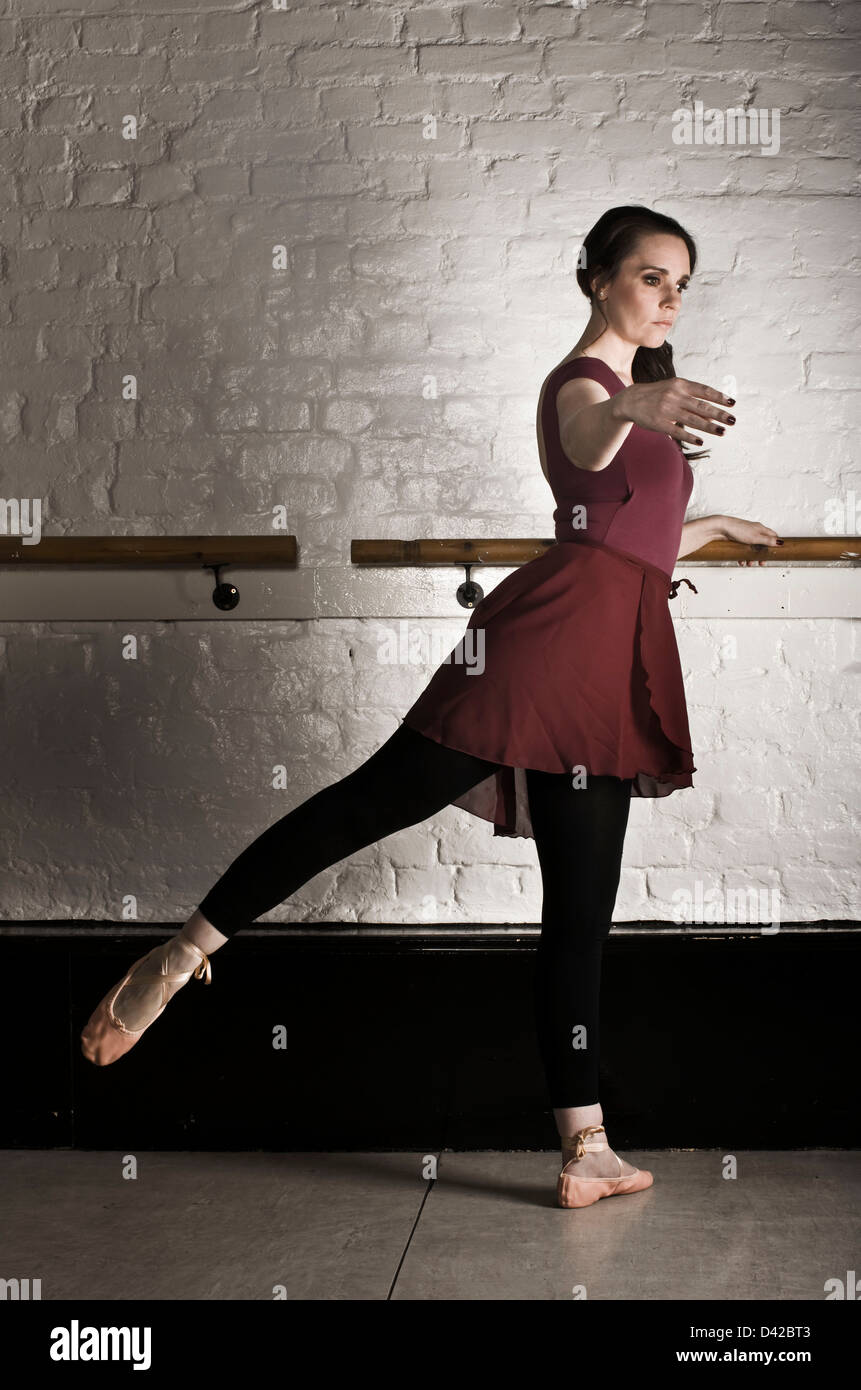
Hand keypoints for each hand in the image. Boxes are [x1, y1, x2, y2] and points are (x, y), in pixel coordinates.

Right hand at [616, 377, 734, 444]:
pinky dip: (690, 436)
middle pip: (701, 406)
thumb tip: (712, 414)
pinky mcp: (659, 423)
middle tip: (733, 420)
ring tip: (722, 432)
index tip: (732, 403)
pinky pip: (677, 431)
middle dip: (719, 414)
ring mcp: (666, 409)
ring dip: (709, 426)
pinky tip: (701, 441)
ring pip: (692, 419)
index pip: (704, 390)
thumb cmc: (657, 395)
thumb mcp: (673, 390)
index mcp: (679, 384)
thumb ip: (692, 399)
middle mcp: (674, 395)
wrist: (630, 400)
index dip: (719, 397)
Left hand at [721, 515, 783, 564]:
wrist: (720, 528)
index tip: (774, 553)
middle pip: (762, 545)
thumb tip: (780, 542)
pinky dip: (743, 556)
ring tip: (749, 564)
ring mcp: (745, 536)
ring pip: (752, 549)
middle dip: (762, 555)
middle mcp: (754, 531)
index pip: (773, 536)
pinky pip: (743, 550)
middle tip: (761, 562)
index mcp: (760, 529)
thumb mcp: (755, 537)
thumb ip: (767, 540)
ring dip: (752, 557)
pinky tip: (741, 561)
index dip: (775, 544)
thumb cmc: (737, 529)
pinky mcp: (737, 540)